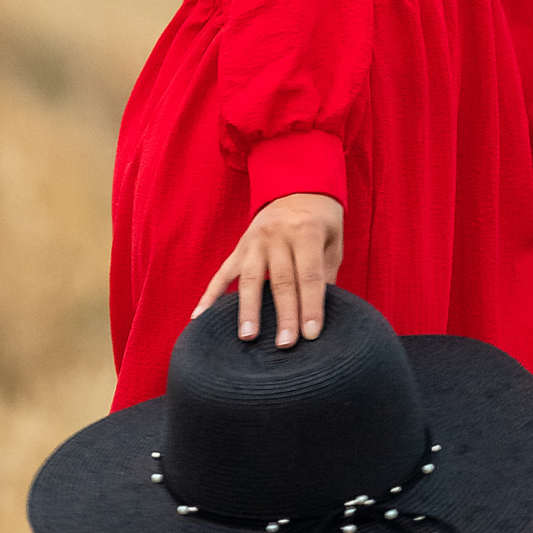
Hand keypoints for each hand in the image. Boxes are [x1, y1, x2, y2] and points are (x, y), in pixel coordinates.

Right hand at [192, 193, 344, 345]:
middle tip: (285, 345)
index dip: (311, 306)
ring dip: (248, 310)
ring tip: (247, 338)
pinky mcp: (239, 248)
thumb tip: (320, 313)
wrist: (296, 187)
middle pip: (280, 281)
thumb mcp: (333, 242)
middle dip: (283, 315)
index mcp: (305, 232)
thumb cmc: (321, 220)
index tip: (312, 334)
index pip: (309, 276)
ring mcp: (253, 242)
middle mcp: (277, 236)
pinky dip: (210, 296)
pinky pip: (222, 274)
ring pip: (250, 280)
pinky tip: (199, 317)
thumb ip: (326, 275)